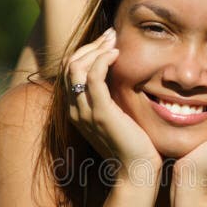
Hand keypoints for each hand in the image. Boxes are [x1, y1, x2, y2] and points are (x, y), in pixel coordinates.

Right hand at [66, 28, 162, 182]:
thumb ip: (113, 102)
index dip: (87, 52)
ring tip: (114, 40)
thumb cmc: (134, 147)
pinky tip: (117, 54)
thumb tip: (120, 82)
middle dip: (90, 45)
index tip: (107, 42)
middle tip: (111, 34)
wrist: (136, 172)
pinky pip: (94, 78)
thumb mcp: (119, 119)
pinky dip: (102, 60)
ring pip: (77, 68)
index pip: (71, 72)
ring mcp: (86, 112)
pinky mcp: (101, 113)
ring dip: (96, 49)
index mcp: (78, 111)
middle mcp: (76, 110)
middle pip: (70, 66)